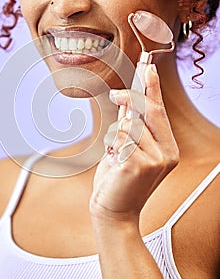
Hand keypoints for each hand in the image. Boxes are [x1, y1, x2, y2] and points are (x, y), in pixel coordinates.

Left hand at [90, 64, 178, 222]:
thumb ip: (130, 126)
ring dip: (116, 136)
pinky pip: (119, 137)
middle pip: (148, 111)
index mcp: (168, 148)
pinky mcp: (139, 164)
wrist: (113, 212)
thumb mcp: (126, 149)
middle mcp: (166, 153)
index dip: (152, 87)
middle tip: (115, 94)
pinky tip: (114, 162)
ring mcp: (155, 159)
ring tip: (116, 155)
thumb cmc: (119, 181)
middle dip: (131, 99)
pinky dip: (111, 145)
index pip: (159, 111)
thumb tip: (127, 99)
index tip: (147, 66)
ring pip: (129, 124)